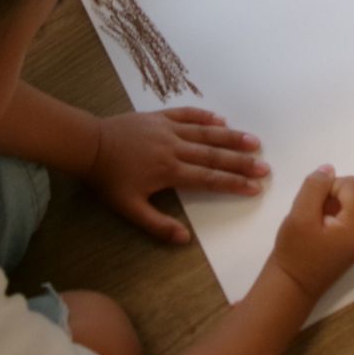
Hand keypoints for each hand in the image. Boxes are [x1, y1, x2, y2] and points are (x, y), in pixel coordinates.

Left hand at [87, 107, 268, 242]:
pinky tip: (221, 118)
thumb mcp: (129, 209)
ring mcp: (167, 129)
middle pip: (213, 155)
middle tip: (265, 166)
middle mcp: (174, 148)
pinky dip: (204, 116)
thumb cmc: (109, 180)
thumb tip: (184, 239)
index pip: (208, 179)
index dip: (233, 184)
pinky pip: (186, 114)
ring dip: (230, 136)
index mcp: (169, 171)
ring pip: (204, 133)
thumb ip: (157, 224)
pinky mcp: (158, 116)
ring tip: (254, 140)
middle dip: (241, 162)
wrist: (89, 145)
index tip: (255, 188)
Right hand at [270, 165, 353, 301]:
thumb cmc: (295, 253)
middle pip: (352, 193)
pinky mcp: (353, 243)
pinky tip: (316, 233)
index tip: (311, 206)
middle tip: (310, 218)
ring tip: (312, 226)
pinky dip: (329, 217)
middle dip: (328, 197)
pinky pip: (345, 216)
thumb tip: (329, 169)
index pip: (351, 184)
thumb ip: (315, 187)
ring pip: (347, 203)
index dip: (328, 187)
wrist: (291, 287)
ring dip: (327, 206)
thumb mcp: (300, 214)